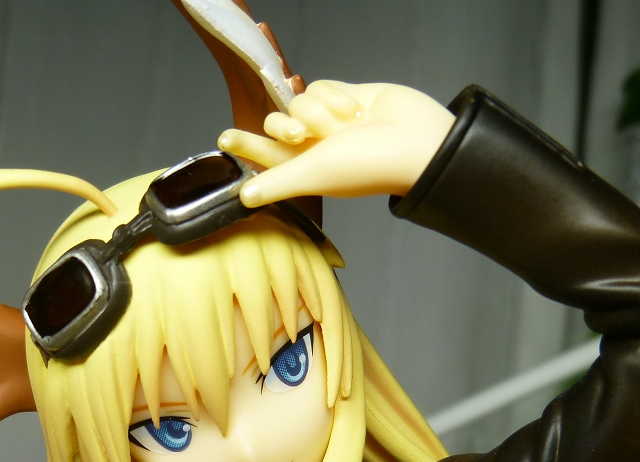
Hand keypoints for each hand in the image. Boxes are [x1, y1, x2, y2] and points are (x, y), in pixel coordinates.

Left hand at [217, 80, 454, 206]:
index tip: (223, 138)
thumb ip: (277, 183)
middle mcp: (315, 146)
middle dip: (286, 124)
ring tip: (345, 125)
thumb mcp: (313, 175)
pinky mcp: (346, 96)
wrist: (416, 141)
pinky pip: (321, 85)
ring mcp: (330, 121)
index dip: (245, 146)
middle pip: (278, 123)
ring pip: (300, 99)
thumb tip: (244, 199)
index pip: (266, 157)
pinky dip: (335, 95)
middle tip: (300, 135)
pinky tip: (356, 110)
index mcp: (305, 169)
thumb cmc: (368, 165)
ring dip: (319, 110)